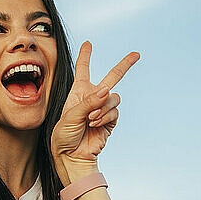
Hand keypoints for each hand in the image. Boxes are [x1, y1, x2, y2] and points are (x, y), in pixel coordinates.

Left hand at [50, 41, 138, 182]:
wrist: (71, 156)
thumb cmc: (64, 135)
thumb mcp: (70, 115)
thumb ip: (89, 102)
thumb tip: (107, 90)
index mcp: (78, 92)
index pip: (82, 70)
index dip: (85, 55)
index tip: (88, 43)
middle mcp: (92, 98)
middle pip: (112, 77)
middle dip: (125, 65)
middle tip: (136, 54)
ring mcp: (102, 109)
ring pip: (114, 98)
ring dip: (103, 108)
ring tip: (90, 120)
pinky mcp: (110, 121)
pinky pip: (114, 112)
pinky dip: (106, 117)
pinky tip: (95, 124)